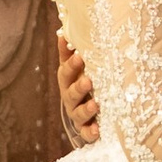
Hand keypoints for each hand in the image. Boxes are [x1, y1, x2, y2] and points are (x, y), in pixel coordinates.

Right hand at [55, 31, 100, 147]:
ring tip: (95, 104)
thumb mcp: (78, 66)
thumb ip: (71, 50)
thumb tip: (64, 29)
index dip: (71, 64)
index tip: (80, 55)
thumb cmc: (84, 81)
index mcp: (68, 79)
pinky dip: (91, 132)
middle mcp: (70, 97)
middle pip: (70, 91)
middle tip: (88, 80)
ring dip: (85, 109)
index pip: (66, 70)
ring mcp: (76, 114)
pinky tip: (97, 130)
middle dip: (78, 86)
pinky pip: (86, 133)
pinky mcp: (85, 130)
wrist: (85, 112)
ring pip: (78, 112)